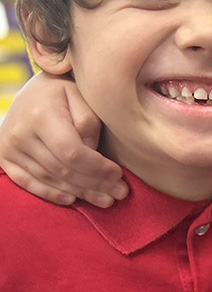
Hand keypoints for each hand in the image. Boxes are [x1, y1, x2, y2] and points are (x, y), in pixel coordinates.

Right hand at [0, 73, 126, 206]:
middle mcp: (21, 133)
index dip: (97, 168)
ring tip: (106, 200)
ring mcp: (10, 147)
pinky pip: (28, 182)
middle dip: (95, 185)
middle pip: (63, 169)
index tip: (118, 174)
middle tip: (119, 193)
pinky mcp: (5, 157)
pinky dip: (50, 193)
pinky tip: (72, 199)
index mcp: (41, 115)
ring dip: (80, 192)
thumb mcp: (80, 96)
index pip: (72, 152)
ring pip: (50, 178)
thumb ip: (88, 122)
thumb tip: (92, 152)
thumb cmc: (63, 94)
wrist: (31, 92)